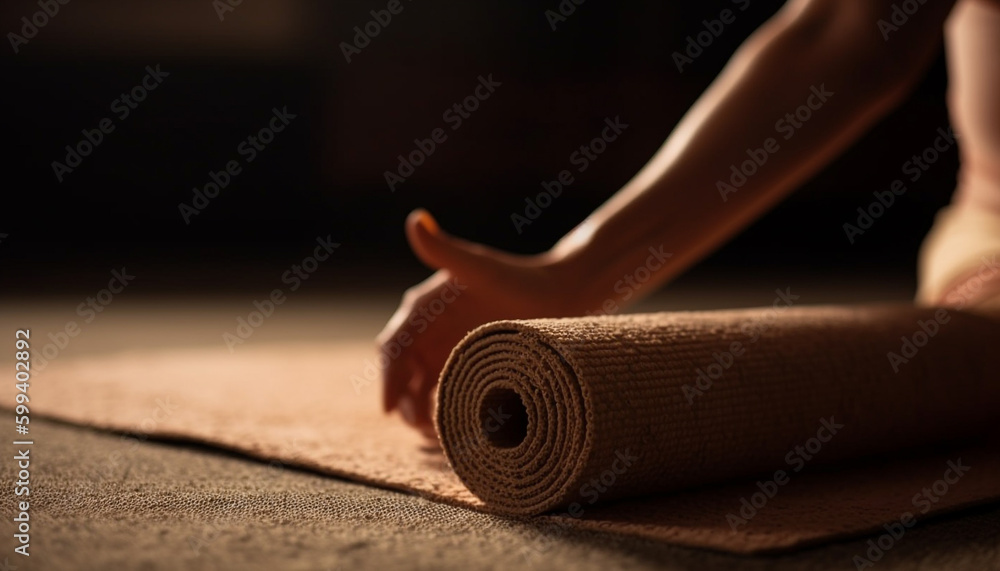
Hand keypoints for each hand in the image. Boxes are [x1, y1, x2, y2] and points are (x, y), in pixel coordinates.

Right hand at [378, 209, 577, 435]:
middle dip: (404, 401)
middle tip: (420, 428)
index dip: (389, 377)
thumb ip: (446, 249)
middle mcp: (430, 328)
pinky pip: (442, 392)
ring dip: (420, 411)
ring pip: (420, 387)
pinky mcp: (465, 363)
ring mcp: (447, 347)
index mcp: (425, 306)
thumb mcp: (480, 267)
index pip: (395, 345)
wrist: (560, 292)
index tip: (389, 408)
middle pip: (403, 372)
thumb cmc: (519, 277)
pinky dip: (440, 410)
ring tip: (436, 435)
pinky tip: (449, 429)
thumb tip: (415, 220)